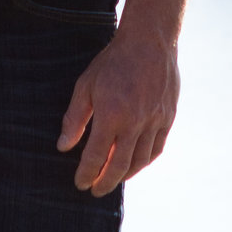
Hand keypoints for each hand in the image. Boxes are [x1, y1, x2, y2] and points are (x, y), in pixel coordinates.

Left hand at [58, 27, 179, 195]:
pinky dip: (144, 161)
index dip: (86, 174)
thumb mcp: (86, 85)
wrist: (151, 41)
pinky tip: (135, 164)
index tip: (80, 183)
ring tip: (113, 179)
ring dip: (124, 175)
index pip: (95, 156)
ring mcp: (154, 121)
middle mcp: (135, 122)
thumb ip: (75, 119)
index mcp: (111, 114)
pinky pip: (156, 148)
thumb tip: (63, 147)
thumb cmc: (113, 61)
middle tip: (95, 190)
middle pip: (118, 166)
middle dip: (104, 182)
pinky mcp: (168, 117)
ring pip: (139, 161)